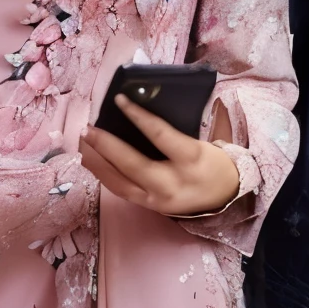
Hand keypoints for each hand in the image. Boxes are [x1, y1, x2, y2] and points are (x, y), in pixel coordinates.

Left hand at [79, 96, 240, 217]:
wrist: (226, 197)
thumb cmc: (212, 162)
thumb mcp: (200, 142)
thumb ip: (172, 131)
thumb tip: (138, 109)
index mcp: (190, 159)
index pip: (160, 135)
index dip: (138, 116)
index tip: (120, 100)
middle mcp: (172, 183)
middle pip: (132, 165)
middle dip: (106, 145)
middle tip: (87, 128)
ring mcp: (158, 200)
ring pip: (119, 183)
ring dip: (97, 162)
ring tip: (82, 144)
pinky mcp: (149, 208)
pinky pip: (121, 191)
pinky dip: (104, 175)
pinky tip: (92, 161)